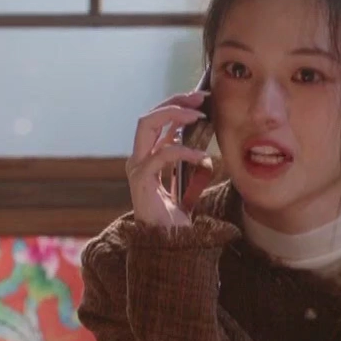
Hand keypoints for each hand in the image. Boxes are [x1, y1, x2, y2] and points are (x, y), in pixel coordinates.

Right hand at [125, 90, 214, 226]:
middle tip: (199, 99)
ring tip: (200, 117)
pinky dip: (184, 150)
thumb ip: (184, 156)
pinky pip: (162, 155)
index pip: (156, 120)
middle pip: (148, 117)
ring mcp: (137, 168)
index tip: (200, 98)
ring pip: (147, 125)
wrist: (170, 242)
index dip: (176, 104)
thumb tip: (197, 131)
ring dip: (175, 115)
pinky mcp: (142, 180)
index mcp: (147, 155)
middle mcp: (138, 158)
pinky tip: (203, 156)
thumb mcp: (184, 178)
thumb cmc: (177, 213)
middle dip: (174, 102)